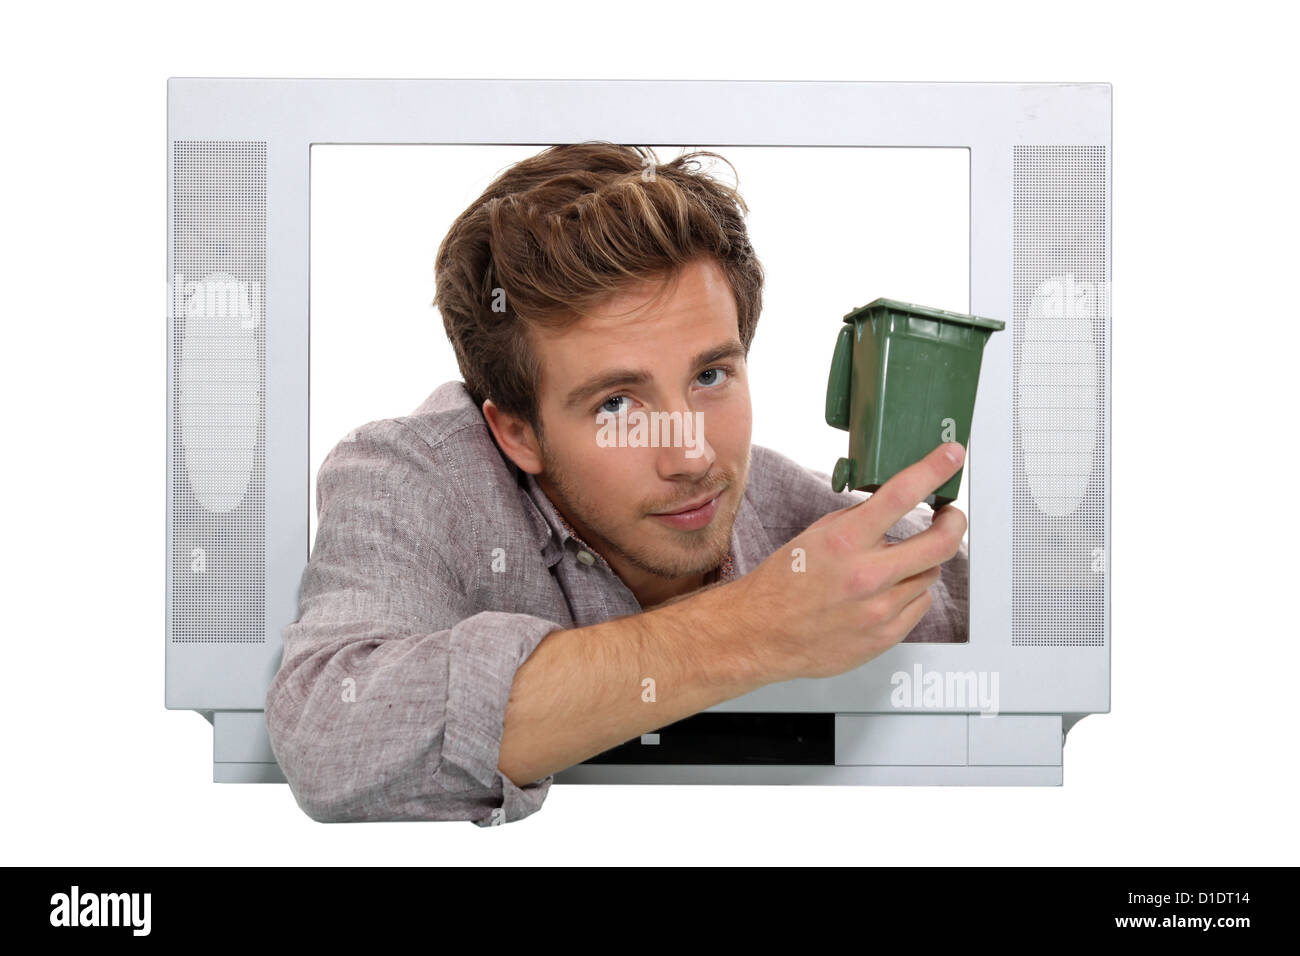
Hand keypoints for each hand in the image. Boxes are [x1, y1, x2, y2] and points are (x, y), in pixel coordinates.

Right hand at [731, 442, 967, 680]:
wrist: (763, 634)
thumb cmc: (784, 584)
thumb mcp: (815, 536)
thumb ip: (858, 519)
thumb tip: (896, 501)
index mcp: (844, 542)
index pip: (901, 495)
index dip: (934, 469)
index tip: (952, 455)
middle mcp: (866, 576)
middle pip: (941, 543)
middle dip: (954, 523)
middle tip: (950, 516)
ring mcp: (879, 610)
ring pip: (931, 575)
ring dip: (921, 563)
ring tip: (896, 564)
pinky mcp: (885, 636)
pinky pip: (920, 605)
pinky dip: (910, 593)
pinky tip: (887, 593)